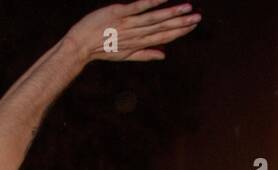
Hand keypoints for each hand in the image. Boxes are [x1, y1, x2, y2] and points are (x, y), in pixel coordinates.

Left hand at [65, 1, 200, 64]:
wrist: (80, 47)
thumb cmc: (102, 50)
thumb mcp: (124, 55)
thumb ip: (145, 54)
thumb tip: (164, 54)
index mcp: (139, 44)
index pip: (164, 37)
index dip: (179, 31)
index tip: (193, 25)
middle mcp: (135, 35)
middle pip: (162, 28)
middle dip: (181, 23)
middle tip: (198, 16)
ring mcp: (127, 24)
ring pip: (153, 18)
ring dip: (171, 12)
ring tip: (187, 7)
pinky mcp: (118, 14)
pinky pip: (137, 7)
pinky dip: (151, 2)